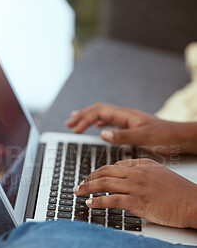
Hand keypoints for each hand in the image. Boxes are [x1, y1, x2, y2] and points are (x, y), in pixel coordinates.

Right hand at [66, 103, 196, 154]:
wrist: (179, 136)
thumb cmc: (165, 136)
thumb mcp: (144, 138)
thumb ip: (123, 136)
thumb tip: (101, 133)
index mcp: (126, 116)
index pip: (99, 112)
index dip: (84, 119)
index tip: (73, 129)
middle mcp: (125, 115)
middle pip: (98, 110)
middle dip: (82, 116)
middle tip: (68, 123)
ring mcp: (127, 119)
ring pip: (102, 114)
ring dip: (88, 117)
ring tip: (75, 121)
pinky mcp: (130, 125)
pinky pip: (109, 120)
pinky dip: (98, 122)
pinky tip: (96, 126)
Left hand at [74, 158, 196, 228]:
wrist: (192, 203)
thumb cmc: (178, 191)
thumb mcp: (159, 172)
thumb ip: (140, 169)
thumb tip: (121, 170)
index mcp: (142, 165)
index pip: (113, 165)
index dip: (98, 172)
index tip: (90, 178)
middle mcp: (137, 174)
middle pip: (105, 172)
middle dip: (88, 179)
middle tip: (78, 185)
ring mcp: (137, 187)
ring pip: (106, 184)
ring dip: (88, 188)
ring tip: (78, 193)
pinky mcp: (138, 202)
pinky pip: (112, 200)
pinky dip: (98, 201)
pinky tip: (90, 203)